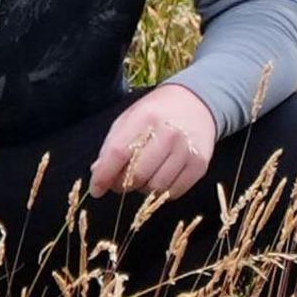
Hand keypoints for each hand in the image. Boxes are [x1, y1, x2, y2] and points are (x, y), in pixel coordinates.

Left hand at [90, 84, 217, 200]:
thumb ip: (112, 145)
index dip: (103, 176)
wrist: (197, 103)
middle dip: (123, 184)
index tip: (96, 189)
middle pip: (137, 175)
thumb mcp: (130, 119)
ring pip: (155, 187)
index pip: (118, 153)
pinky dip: (162, 192)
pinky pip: (174, 192)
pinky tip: (160, 177)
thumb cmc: (156, 113)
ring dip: (143, 188)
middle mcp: (168, 134)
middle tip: (122, 181)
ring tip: (143, 177)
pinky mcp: (199, 164)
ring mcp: (186, 149)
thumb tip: (98, 173)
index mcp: (145, 118)